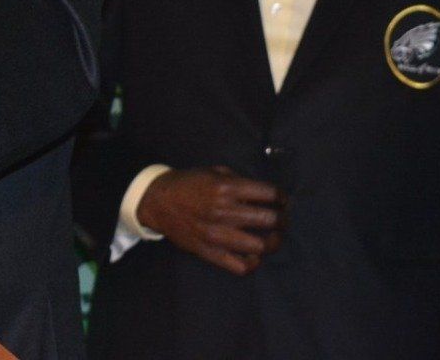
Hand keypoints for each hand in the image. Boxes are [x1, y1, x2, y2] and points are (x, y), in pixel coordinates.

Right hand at [136, 165, 284, 274]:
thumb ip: (238, 181)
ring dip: (272, 242)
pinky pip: (241, 266)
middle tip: (281, 220)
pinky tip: (253, 254)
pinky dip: (253, 263)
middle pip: (270, 220)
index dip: (281, 197)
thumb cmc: (187, 184)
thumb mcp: (212, 172)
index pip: (269, 194)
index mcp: (225, 188)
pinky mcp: (210, 252)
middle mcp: (224, 211)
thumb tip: (264, 194)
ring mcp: (217, 234)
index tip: (282, 201)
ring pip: (261, 246)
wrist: (157, 202)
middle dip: (282, 220)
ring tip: (271, 238)